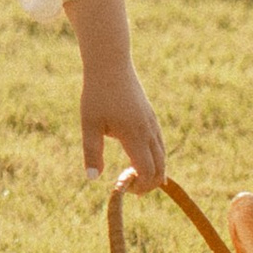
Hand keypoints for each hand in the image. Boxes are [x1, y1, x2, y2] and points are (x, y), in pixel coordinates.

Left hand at [80, 48, 165, 187]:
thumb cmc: (97, 94)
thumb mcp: (90, 124)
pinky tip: (140, 161)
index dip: (140, 186)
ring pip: (162, 156)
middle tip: (129, 187)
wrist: (111, 64)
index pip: (147, 171)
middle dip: (149, 184)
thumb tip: (94, 178)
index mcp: (134, 135)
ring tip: (133, 177)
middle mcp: (149, 131)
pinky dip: (155, 159)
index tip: (124, 187)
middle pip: (160, 168)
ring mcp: (152, 124)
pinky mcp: (151, 118)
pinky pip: (160, 145)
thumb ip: (92, 151)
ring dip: (152, 171)